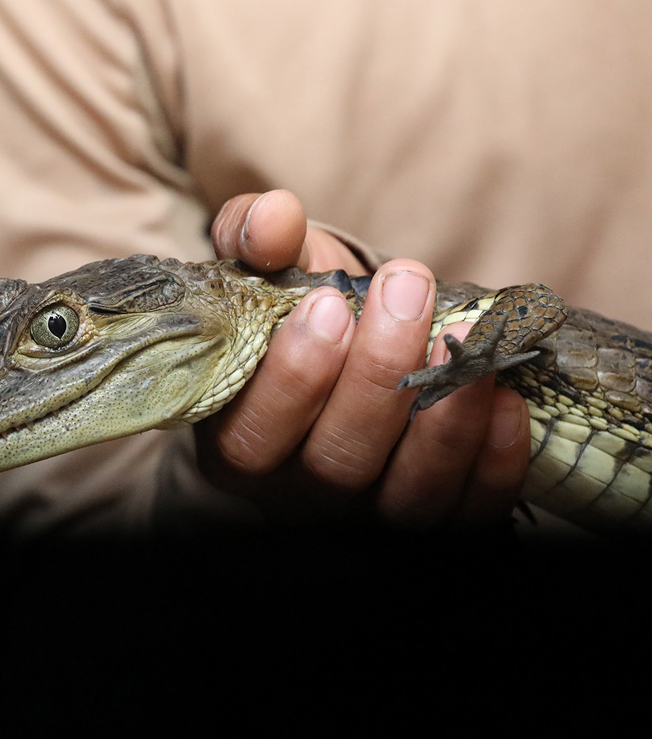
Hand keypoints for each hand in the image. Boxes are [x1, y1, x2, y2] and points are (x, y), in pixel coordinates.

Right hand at [196, 191, 530, 528]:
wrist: (354, 346)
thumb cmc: (301, 311)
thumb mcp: (265, 267)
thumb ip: (252, 236)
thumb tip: (272, 218)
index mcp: (236, 442)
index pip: (251, 438)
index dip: (293, 377)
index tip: (328, 303)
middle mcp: (296, 493)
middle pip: (336, 462)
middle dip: (378, 373)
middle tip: (407, 288)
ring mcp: (367, 514)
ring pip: (406, 494)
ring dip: (443, 417)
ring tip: (465, 335)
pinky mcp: (436, 520)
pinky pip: (468, 510)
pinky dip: (492, 460)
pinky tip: (502, 396)